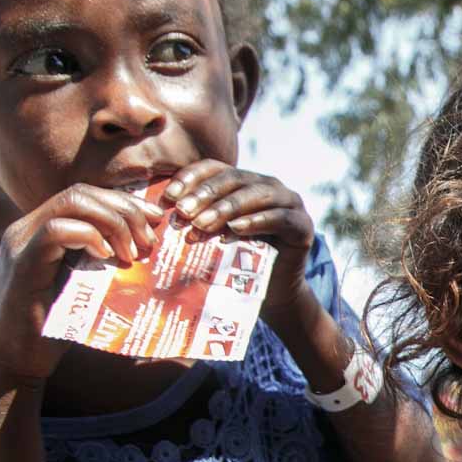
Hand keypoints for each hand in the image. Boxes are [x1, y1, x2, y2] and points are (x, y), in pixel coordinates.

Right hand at [0, 186, 163, 387]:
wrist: (17, 362)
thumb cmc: (57, 327)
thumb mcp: (86, 284)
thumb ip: (103, 260)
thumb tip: (150, 246)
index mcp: (40, 229)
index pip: (85, 195)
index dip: (124, 202)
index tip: (155, 222)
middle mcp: (25, 228)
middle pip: (81, 193)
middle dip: (124, 210)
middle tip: (149, 242)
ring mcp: (20, 243)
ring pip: (71, 202)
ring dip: (113, 222)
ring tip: (133, 253)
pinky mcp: (22, 264)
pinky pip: (57, 230)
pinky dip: (89, 236)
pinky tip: (108, 257)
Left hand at [162, 161, 315, 320]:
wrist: (272, 293)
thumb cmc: (237, 262)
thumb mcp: (213, 234)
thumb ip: (196, 217)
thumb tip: (159, 210)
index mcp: (245, 181)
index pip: (215, 168)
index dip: (191, 178)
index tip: (169, 197)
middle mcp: (268, 185)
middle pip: (234, 179)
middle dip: (206, 195)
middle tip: (183, 212)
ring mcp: (290, 202)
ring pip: (257, 195)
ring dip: (227, 208)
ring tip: (203, 224)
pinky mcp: (302, 225)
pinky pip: (279, 217)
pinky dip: (257, 221)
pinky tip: (236, 229)